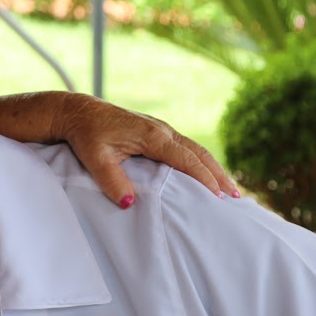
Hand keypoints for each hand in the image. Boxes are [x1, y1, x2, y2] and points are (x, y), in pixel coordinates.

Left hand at [55, 93, 239, 206]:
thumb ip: (111, 181)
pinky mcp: (158, 132)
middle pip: (199, 153)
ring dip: (214, 168)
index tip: (219, 196)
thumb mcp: (95, 159)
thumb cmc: (86, 135)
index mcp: (153, 137)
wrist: (79, 112)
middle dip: (219, 175)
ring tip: (229, 189)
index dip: (205, 178)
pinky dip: (201, 161)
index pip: (186, 159)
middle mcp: (163, 130)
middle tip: (236, 196)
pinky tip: (206, 173)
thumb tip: (129, 203)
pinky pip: (186, 148)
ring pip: (196, 149)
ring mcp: (162, 129)